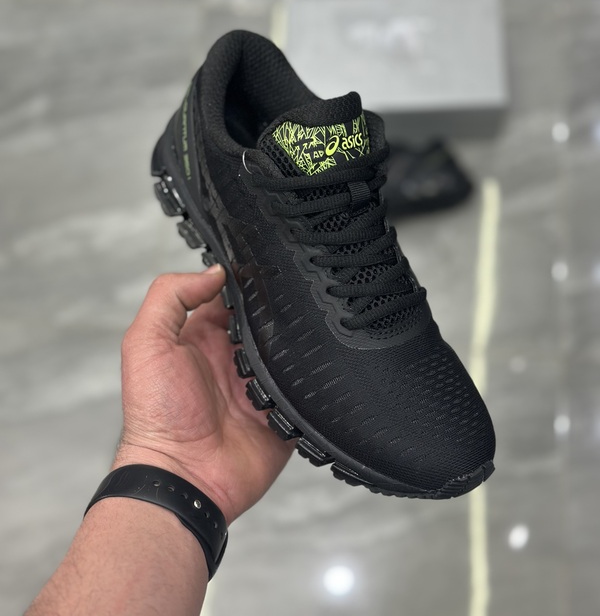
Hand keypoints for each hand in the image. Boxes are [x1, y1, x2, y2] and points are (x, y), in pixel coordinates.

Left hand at [113, 267, 293, 523]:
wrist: (183, 478)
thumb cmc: (157, 414)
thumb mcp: (146, 343)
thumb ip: (171, 297)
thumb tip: (214, 271)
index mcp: (203, 338)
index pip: (232, 298)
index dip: (246, 282)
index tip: (265, 266)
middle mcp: (233, 359)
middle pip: (267, 322)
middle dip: (280, 310)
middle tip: (295, 296)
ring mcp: (260, 386)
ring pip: (291, 352)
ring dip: (297, 343)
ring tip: (309, 329)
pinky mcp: (282, 414)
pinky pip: (306, 390)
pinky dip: (312, 380)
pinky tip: (318, 366)